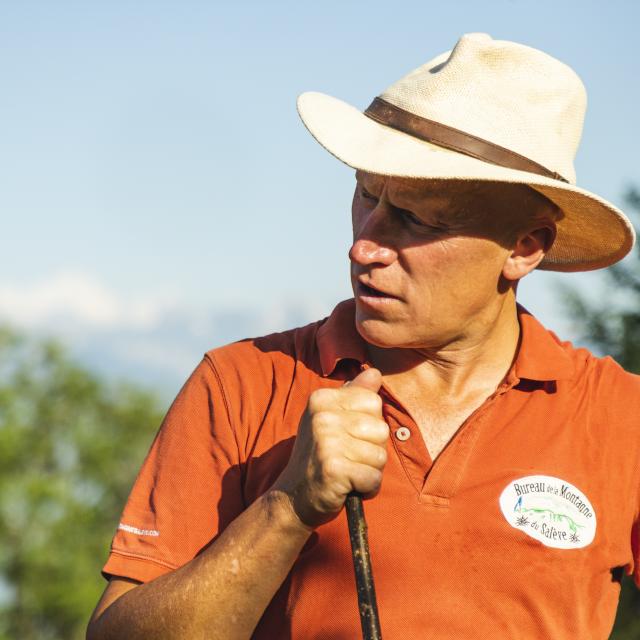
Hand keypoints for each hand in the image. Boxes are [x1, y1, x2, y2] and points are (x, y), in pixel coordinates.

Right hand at [272, 368, 388, 528]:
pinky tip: (347, 487)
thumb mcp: (331, 419)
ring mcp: (326, 442)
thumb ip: (354, 395)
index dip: (369, 425)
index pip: (374, 402)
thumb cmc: (319, 456)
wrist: (292, 497)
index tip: (348, 437)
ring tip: (347, 472)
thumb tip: (375, 372)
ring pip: (380, 456)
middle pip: (381, 429)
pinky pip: (374, 478)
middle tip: (347, 458)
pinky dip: (367, 489)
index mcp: (322, 399)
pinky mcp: (333, 470)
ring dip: (369, 471)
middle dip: (372, 450)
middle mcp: (322, 416)